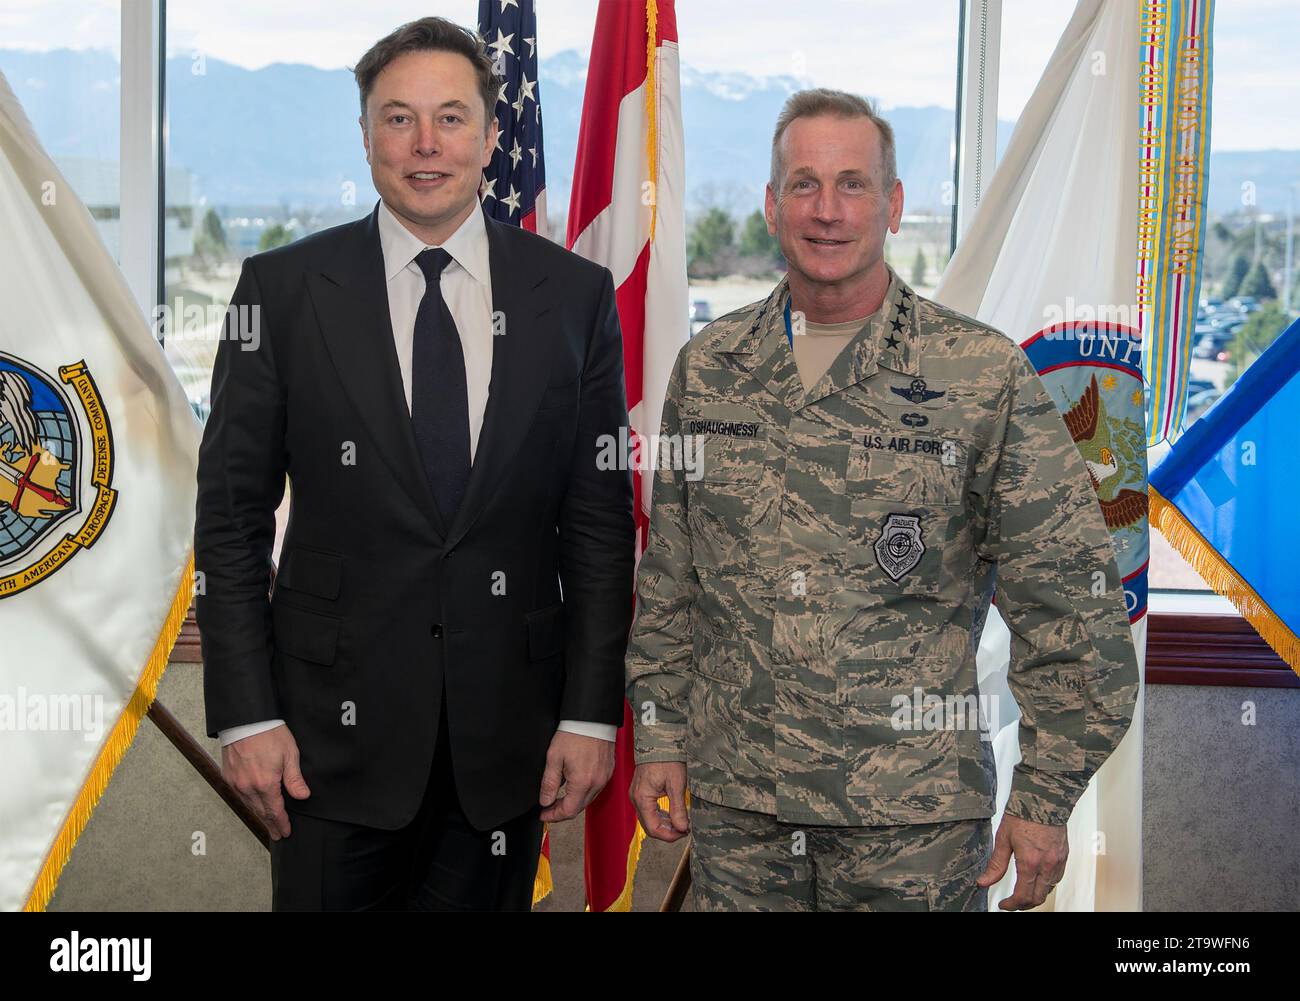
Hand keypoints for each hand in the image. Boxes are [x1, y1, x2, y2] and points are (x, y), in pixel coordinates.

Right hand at [221, 723, 310, 840]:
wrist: (245, 720)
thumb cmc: (269, 733)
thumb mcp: (290, 754)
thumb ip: (294, 779)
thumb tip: (303, 796)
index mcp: (265, 784)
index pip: (275, 811)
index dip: (281, 823)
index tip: (286, 831)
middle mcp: (248, 787)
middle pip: (261, 812)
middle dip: (271, 824)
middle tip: (277, 834)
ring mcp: (236, 782)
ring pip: (249, 805)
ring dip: (259, 815)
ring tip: (268, 823)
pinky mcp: (228, 776)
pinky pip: (239, 795)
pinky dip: (248, 803)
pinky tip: (254, 805)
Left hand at [538, 730, 615, 821]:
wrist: (593, 718)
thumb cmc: (574, 733)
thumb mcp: (554, 758)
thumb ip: (549, 783)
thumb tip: (545, 801)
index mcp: (582, 782)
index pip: (568, 811)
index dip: (554, 816)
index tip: (544, 814)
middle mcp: (596, 783)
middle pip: (578, 808)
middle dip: (562, 811)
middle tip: (548, 807)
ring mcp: (604, 778)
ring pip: (587, 800)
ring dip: (573, 802)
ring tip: (559, 798)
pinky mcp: (608, 771)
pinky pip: (595, 789)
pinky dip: (583, 793)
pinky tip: (574, 786)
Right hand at [629, 761, 689, 842]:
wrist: (658, 741)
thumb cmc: (667, 759)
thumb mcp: (676, 785)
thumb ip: (678, 809)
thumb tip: (682, 828)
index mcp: (642, 799)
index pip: (653, 829)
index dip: (669, 836)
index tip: (684, 833)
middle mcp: (636, 799)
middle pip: (650, 826)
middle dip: (668, 831)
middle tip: (685, 829)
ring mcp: (637, 795)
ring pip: (649, 819)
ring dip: (665, 824)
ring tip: (681, 822)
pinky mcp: (640, 791)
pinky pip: (649, 810)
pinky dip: (660, 815)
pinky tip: (672, 814)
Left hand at [977, 812, 1068, 909]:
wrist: (1043, 798)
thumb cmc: (1023, 815)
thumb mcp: (1003, 839)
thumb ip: (996, 864)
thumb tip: (984, 881)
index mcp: (1030, 862)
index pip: (1022, 895)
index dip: (1011, 904)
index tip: (1004, 904)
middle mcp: (1047, 865)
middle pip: (1037, 898)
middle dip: (1024, 904)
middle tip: (1013, 903)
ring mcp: (1058, 861)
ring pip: (1049, 890)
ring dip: (1036, 895)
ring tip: (1023, 892)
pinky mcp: (1064, 856)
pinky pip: (1057, 878)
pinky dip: (1047, 884)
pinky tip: (1038, 880)